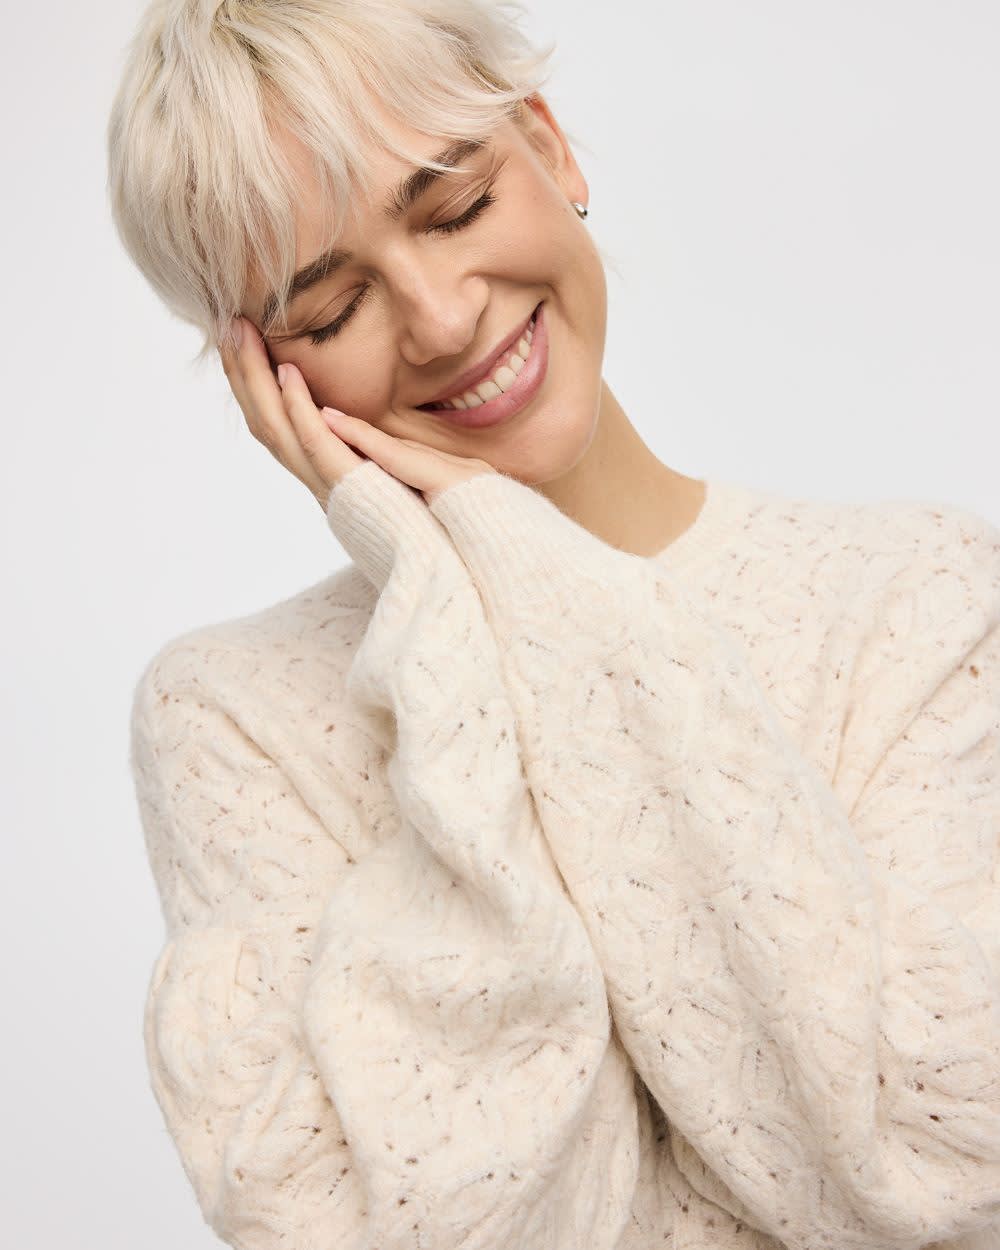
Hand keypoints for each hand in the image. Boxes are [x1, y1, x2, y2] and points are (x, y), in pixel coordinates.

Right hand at [218, 316, 496, 511]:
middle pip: (266, 424)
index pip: (281, 426)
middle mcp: (323, 484)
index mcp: (333, 477)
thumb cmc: (452, 518)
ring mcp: (333, 491)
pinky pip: (317, 447)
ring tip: (241, 334)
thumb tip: (366, 420)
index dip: (256, 386)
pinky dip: (299, 409)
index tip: (244, 340)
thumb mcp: (415, 468)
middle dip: (242, 374)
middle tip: (225, 325)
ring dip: (255, 381)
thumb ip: (385, 446)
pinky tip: (287, 373)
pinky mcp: (354, 493)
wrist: (470, 555)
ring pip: (277, 432)